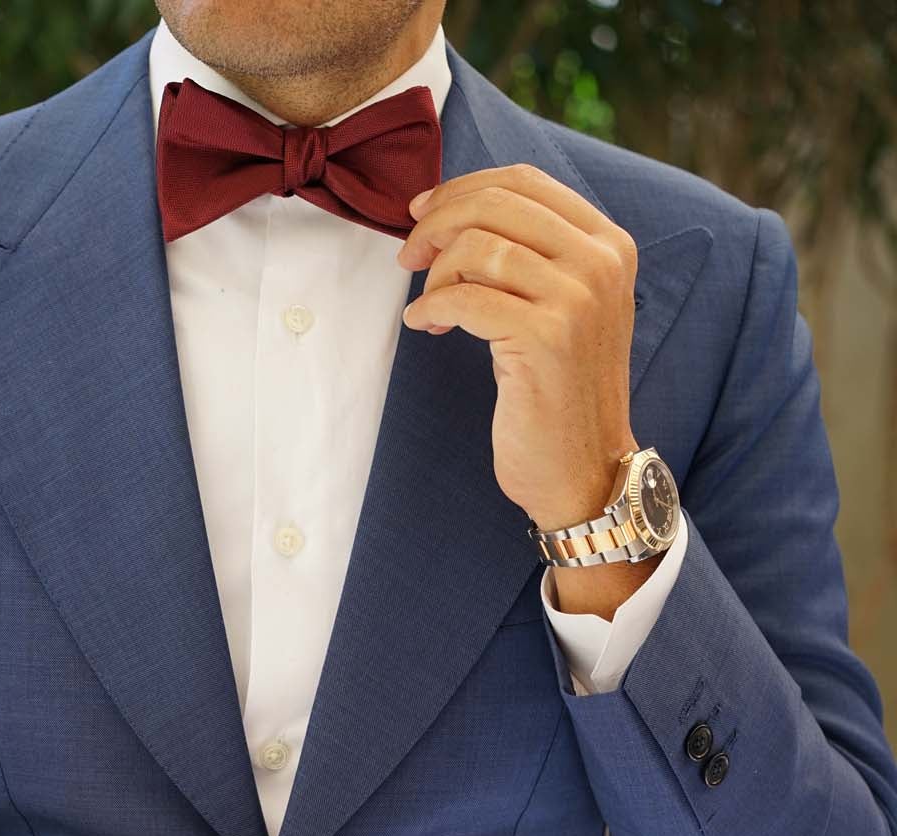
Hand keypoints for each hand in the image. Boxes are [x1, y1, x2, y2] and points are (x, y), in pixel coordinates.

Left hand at [396, 164, 639, 530]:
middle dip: (437, 223)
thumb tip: (453, 211)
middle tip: (409, 257)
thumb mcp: (561, 307)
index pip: (525, 181)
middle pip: (496, 204)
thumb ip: (531, 255)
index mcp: (609, 244)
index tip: (423, 213)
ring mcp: (577, 299)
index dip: (462, 188)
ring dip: (435, 274)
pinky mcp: (545, 337)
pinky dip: (432, 306)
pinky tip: (426, 325)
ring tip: (430, 308)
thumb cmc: (560, 392)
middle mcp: (601, 262)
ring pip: (477, 246)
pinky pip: (465, 297)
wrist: (585, 470)